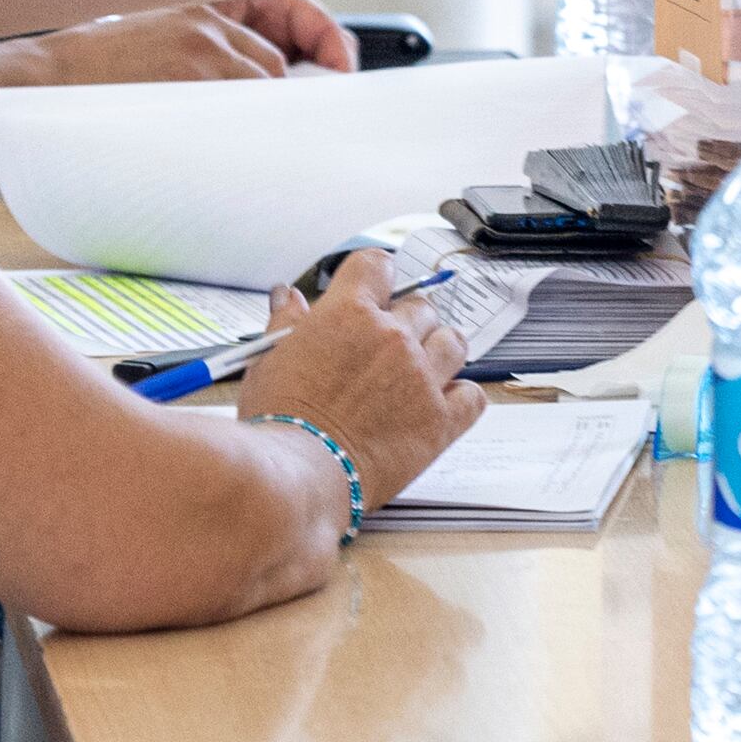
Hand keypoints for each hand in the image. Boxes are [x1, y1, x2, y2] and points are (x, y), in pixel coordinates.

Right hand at [0, 0, 351, 180]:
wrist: (24, 87)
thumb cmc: (78, 82)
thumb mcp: (147, 45)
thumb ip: (201, 60)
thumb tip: (262, 96)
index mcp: (198, 5)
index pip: (286, 7)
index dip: (322, 38)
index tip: (341, 67)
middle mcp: (207, 17)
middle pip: (282, 62)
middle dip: (294, 97)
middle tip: (305, 129)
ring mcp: (200, 46)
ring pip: (269, 85)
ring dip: (269, 119)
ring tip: (253, 148)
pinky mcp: (189, 76)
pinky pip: (247, 105)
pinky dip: (255, 130)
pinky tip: (246, 152)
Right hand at [238, 249, 484, 516]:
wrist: (296, 477)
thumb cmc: (276, 423)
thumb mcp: (268, 362)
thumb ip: (286, 321)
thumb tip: (289, 295)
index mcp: (348, 312)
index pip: (378, 264)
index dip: (375, 278)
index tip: (371, 295)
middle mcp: (392, 336)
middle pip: (420, 306)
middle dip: (404, 323)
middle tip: (384, 351)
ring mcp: (422, 376)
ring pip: (453, 341)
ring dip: (438, 352)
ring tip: (417, 373)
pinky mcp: (441, 420)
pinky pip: (473, 394)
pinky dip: (461, 397)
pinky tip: (440, 405)